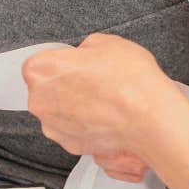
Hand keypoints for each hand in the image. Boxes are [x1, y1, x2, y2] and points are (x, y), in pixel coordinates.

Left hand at [24, 34, 188, 188]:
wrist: (149, 117)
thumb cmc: (129, 79)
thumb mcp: (107, 42)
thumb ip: (85, 49)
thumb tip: (85, 57)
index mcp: (42, 70)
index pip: (40, 62)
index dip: (62, 61)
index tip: (77, 63)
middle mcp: (40, 101)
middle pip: (46, 89)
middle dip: (66, 84)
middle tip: (94, 79)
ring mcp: (54, 127)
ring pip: (59, 111)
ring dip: (75, 105)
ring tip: (105, 99)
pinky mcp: (70, 145)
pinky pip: (73, 129)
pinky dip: (86, 124)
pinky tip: (106, 116)